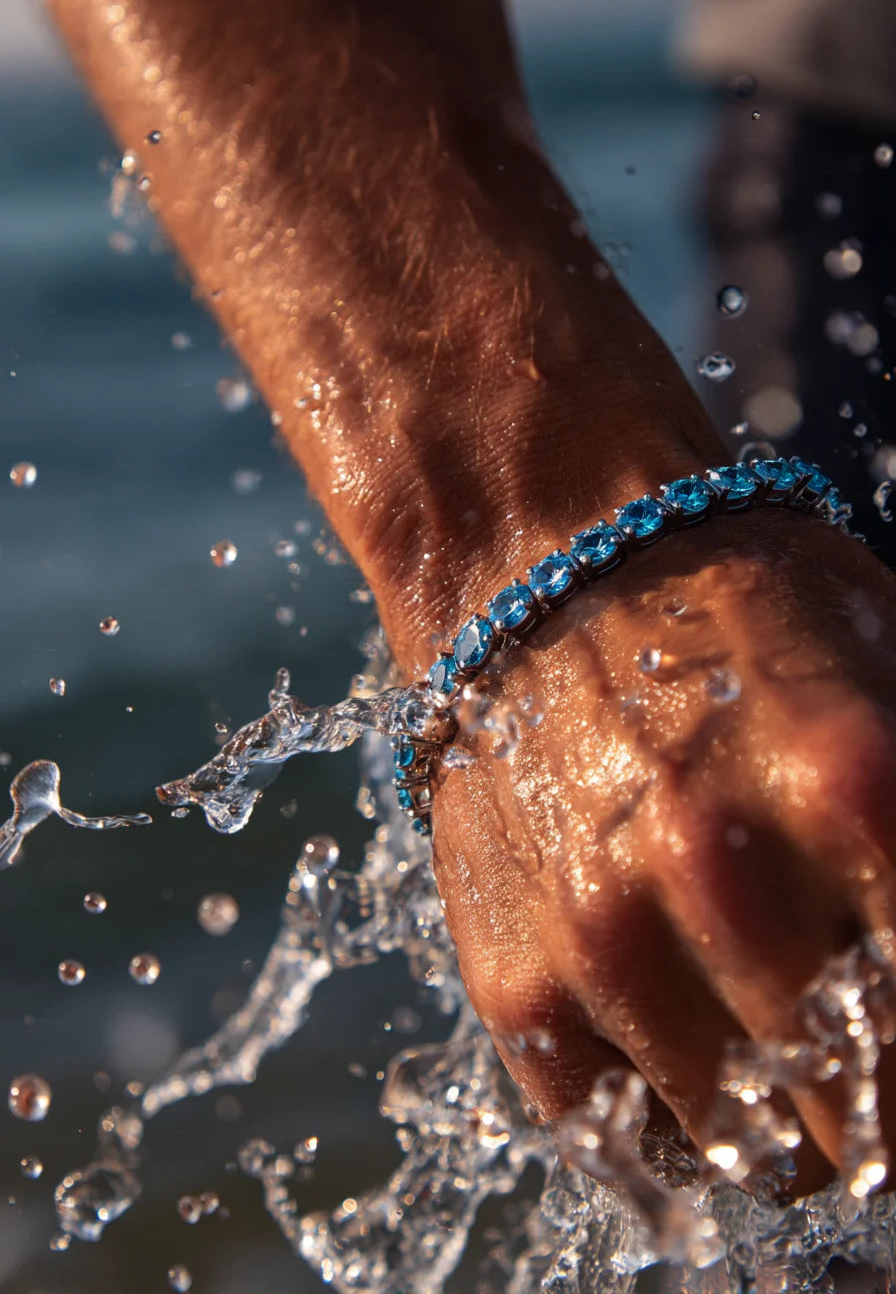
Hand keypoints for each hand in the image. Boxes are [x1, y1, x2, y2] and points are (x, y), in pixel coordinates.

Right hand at [429, 508, 895, 1191]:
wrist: (536, 567)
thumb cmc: (732, 614)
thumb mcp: (892, 675)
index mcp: (856, 794)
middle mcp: (725, 879)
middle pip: (870, 1125)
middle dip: (881, 1097)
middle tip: (857, 1044)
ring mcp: (607, 941)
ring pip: (756, 1156)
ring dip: (781, 1116)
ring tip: (765, 1029)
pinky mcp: (516, 984)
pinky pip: (627, 1142)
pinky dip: (673, 1116)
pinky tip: (680, 1031)